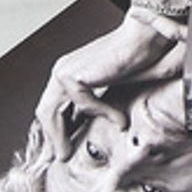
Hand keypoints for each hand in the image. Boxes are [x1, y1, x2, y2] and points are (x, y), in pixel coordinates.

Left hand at [33, 7, 181, 158]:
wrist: (145, 34)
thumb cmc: (134, 58)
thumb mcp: (108, 89)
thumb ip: (94, 107)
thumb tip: (86, 130)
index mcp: (67, 71)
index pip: (52, 108)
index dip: (55, 131)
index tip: (61, 150)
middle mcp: (62, 70)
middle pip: (46, 112)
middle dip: (52, 136)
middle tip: (60, 157)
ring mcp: (65, 71)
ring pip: (53, 113)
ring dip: (60, 135)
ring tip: (68, 153)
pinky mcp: (75, 75)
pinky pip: (83, 104)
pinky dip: (100, 114)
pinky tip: (116, 121)